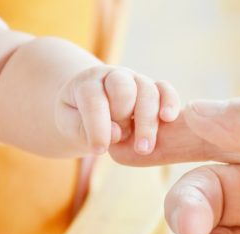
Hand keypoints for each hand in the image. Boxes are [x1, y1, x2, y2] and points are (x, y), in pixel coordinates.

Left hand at [55, 65, 179, 155]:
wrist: (89, 105)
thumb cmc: (78, 118)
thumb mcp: (70, 125)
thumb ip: (85, 130)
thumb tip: (116, 133)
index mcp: (88, 83)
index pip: (93, 100)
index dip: (97, 127)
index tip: (99, 151)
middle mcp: (114, 76)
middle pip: (124, 90)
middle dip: (125, 118)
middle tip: (119, 144)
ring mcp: (135, 80)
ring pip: (147, 91)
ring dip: (148, 121)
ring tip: (144, 148)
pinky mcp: (153, 88)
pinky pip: (165, 89)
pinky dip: (170, 101)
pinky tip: (168, 118)